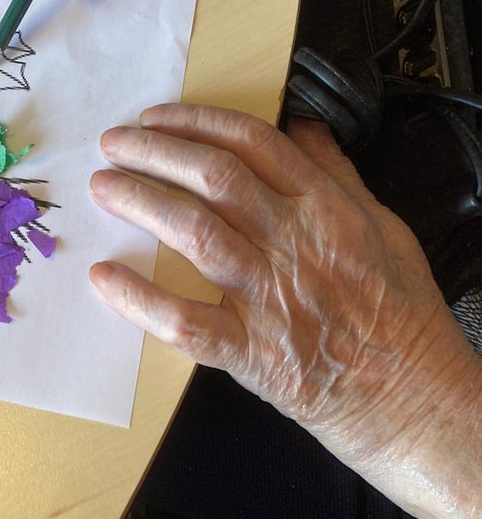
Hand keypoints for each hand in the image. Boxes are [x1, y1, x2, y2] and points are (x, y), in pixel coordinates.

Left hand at [89, 102, 481, 518]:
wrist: (413, 402)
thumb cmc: (400, 312)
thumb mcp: (383, 225)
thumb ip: (336, 172)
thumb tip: (300, 125)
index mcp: (326, 208)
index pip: (253, 143)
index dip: (197, 121)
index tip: (155, 116)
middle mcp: (295, 243)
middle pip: (215, 178)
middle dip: (155, 151)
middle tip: (113, 143)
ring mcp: (271, 298)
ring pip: (195, 232)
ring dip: (141, 202)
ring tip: (104, 186)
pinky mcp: (251, 353)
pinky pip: (186, 322)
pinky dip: (140, 299)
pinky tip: (104, 278)